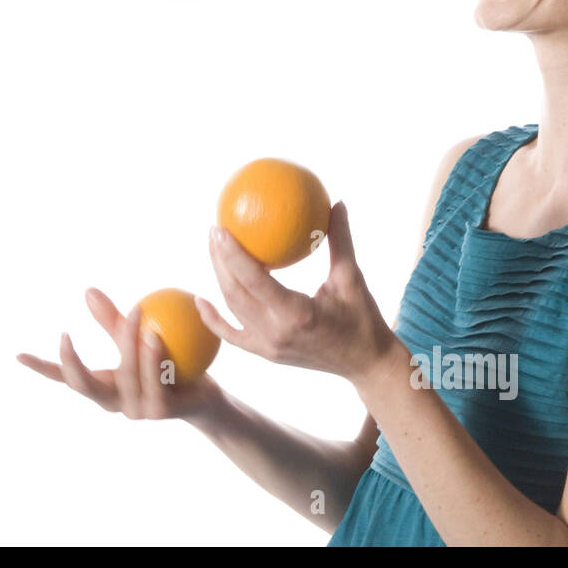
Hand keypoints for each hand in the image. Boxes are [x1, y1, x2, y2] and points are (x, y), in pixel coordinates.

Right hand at [17, 287, 222, 420]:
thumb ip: (114, 322)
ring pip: (126, 376)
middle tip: (63, 336)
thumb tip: (88, 290)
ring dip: (129, 344)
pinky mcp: (161, 411)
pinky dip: (153, 357)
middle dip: (72, 364)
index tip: (16, 355)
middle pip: (85, 385)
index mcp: (104, 388)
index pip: (66, 379)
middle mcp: (115, 404)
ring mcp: (137, 411)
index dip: (42, 369)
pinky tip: (155, 335)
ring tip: (135, 315)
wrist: (205, 396)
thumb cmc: (170, 364)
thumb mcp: (139, 337)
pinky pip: (155, 381)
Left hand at [197, 200, 395, 382]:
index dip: (231, 254)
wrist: (367, 365)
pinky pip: (232, 336)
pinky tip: (200, 299)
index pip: (253, 279)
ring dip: (218, 279)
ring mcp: (268, 347)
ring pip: (232, 310)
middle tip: (214, 231)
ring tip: (213, 250)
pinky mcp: (265, 354)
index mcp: (296, 314)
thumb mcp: (352, 278)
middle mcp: (276, 332)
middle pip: (234, 293)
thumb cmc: (363, 318)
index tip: (219, 228)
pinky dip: (213, 319)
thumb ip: (341, 240)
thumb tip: (336, 202)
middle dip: (219, 260)